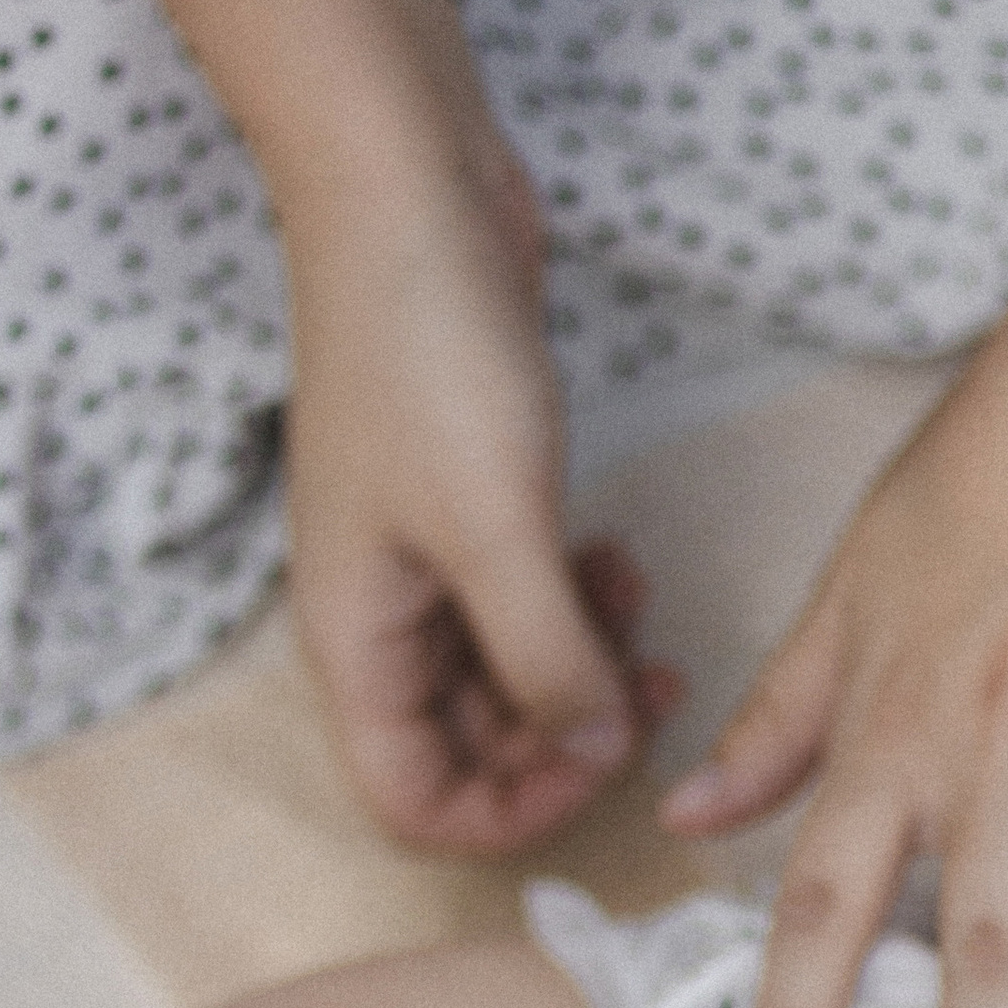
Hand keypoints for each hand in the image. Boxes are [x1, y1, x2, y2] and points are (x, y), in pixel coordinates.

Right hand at [283, 146, 681, 853]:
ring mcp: (421, 564)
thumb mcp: (499, 531)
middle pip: (468, 748)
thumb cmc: (423, 352)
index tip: (599, 766)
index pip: (414, 800)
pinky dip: (577, 603)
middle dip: (563, 736)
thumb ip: (548, 660)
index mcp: (357, 645)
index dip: (507, 814)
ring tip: (643, 612)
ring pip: (506, 676)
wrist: (406, 192)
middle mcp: (379, 620)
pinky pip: (523, 603)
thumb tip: (597, 750)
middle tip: (650, 693)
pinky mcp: (465, 508)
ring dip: (581, 665)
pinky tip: (620, 560)